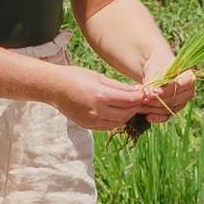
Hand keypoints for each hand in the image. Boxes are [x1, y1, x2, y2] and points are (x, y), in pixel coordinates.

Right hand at [49, 66, 168, 131]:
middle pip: (127, 114)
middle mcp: (96, 111)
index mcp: (100, 96)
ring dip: (128, 115)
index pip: (129, 100)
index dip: (142, 98)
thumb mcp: (99, 77)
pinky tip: (117, 111)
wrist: (54, 87)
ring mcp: (92, 121)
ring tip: (131, 105)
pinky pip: (109, 126)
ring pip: (119, 122)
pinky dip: (117, 120)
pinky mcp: (88, 126)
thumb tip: (139, 92)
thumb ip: (119, 87)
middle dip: (136, 107)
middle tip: (143, 100)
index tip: (150, 94)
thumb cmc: (76, 77)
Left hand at [141, 68, 199, 124]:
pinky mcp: (174, 110)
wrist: (156, 70)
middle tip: (144, 98)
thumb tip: (150, 94)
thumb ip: (156, 82)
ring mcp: (182, 102)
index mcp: (189, 77)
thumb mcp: (157, 71)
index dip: (167, 90)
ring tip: (140, 104)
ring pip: (169, 109)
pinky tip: (147, 116)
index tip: (153, 91)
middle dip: (158, 100)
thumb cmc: (158, 67)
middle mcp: (189, 91)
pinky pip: (166, 117)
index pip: (182, 85)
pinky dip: (156, 117)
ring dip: (154, 108)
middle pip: (175, 99)